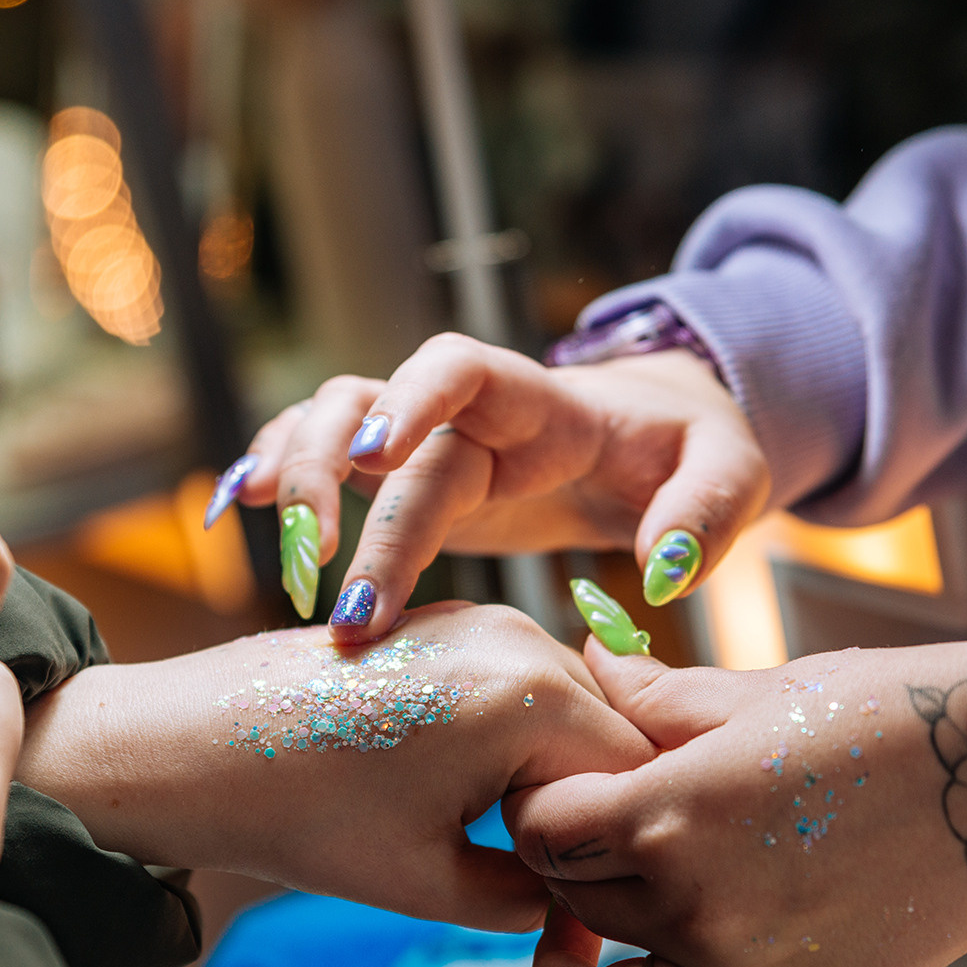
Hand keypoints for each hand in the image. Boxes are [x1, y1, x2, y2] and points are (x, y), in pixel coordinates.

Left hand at [14, 602, 653, 931]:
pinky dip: (515, 744)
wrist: (191, 747)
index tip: (568, 909)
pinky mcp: (450, 623)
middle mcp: (521, 638)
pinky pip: (523, 688)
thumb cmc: (303, 814)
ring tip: (485, 833)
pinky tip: (454, 790)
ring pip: (570, 715)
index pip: (635, 785)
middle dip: (588, 815)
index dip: (616, 858)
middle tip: (534, 881)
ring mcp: (484, 620)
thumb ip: (535, 900)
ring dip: (552, 778)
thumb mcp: (435, 884)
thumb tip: (582, 913)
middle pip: (613, 742)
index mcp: (532, 696)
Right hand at [210, 334, 767, 637]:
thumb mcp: (732, 476)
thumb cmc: (693, 453)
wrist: (660, 442)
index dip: (412, 398)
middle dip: (341, 497)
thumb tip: (664, 575)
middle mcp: (467, 411)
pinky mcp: (405, 475)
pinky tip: (234, 509)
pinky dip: (274, 472)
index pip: (460, 366)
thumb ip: (704, 517)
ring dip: (294, 481)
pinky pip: (322, 456)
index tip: (378, 456)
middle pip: (373, 418)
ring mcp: (426, 439)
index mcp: (539, 399)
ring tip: (290, 569)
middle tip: (336, 600)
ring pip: (327, 423)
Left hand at [506, 640, 966, 966]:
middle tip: (590, 839)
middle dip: (562, 867)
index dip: (532, 805)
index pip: (536, 830)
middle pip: (566, 902)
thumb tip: (592, 663)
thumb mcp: (758, 691)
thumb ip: (656, 694)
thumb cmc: (890, 715)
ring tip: (587, 940)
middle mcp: (692, 906)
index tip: (556, 789)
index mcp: (671, 812)